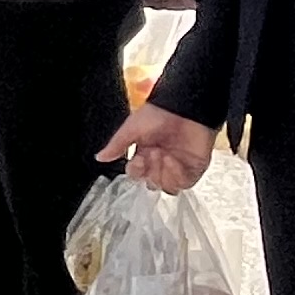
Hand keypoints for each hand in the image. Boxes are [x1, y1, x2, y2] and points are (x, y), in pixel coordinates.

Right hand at [100, 103, 217, 193]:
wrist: (184, 107)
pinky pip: (184, 183)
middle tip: (152, 154)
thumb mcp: (131, 128)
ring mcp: (179, 165)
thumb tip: (100, 157)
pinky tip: (173, 159)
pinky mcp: (194, 167)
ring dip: (162, 174)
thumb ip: (117, 145)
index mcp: (145, 152)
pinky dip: (176, 175)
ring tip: (163, 155)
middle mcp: (162, 161)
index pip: (137, 173)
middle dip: (150, 172)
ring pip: (167, 187)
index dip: (136, 171)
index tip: (137, 160)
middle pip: (152, 183)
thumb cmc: (158, 113)